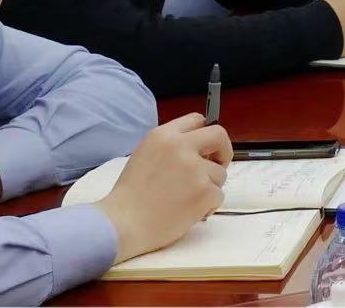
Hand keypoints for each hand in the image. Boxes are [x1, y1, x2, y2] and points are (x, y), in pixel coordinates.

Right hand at [94, 114, 232, 264]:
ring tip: (186, 200)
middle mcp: (181, 146)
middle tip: (218, 165)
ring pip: (220, 173)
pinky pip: (218, 195)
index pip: (197, 120)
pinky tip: (189, 212)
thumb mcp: (145, 155)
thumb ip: (171, 147)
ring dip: (210, 187)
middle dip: (223, 151)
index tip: (206, 148)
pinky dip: (209, 206)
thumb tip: (200, 151)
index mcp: (163, 136)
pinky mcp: (204, 191)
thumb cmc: (129, 197)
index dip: (204, 134)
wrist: (121, 224)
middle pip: (219, 135)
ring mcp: (195, 169)